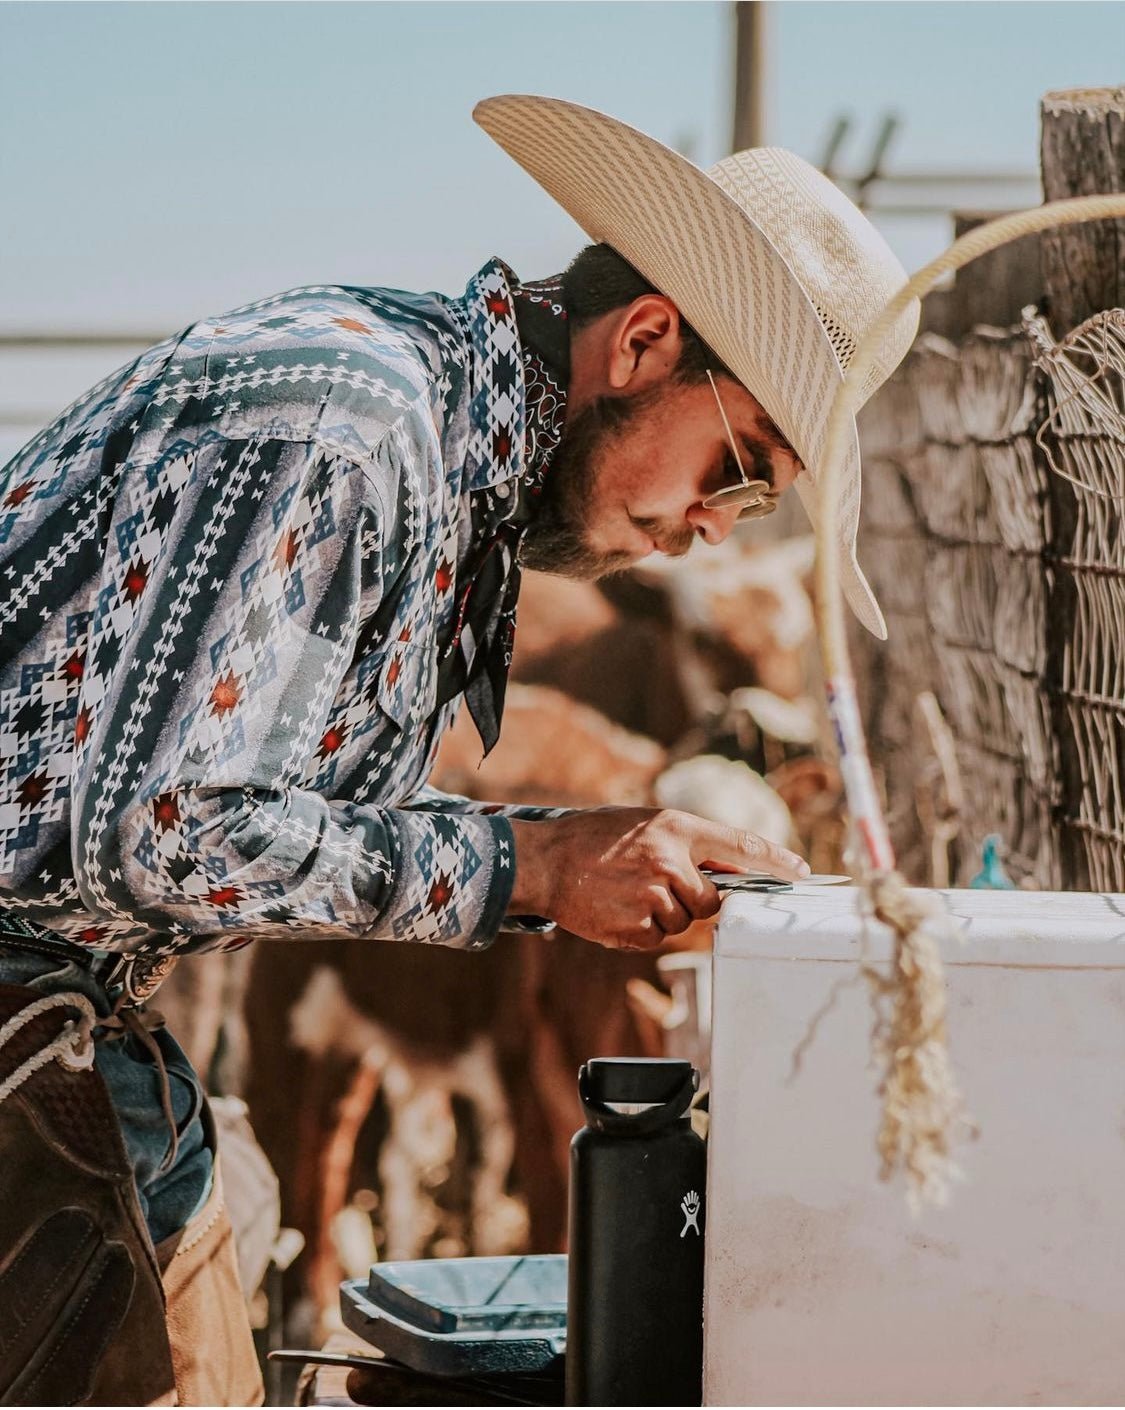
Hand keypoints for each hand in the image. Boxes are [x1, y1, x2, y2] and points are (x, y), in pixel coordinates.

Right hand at [508, 807, 808, 951]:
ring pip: (683, 921)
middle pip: (711, 899)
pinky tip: (616, 907)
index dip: (776, 861)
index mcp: (676, 828)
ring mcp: (653, 896)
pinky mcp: (636, 926)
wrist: (544, 861)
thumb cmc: (596, 839)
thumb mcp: (646, 824)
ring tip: (626, 891)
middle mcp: (670, 861)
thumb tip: (731, 872)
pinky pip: (657, 937)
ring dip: (663, 913)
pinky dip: (641, 928)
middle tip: (657, 883)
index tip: (801, 872)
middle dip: (692, 899)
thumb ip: (688, 843)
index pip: (741, 846)